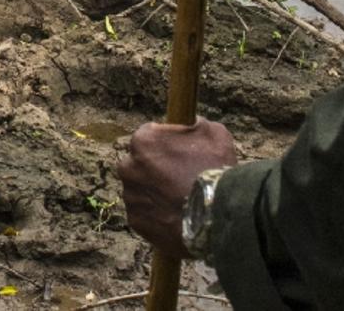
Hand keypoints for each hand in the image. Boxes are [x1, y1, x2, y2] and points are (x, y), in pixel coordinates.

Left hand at [117, 119, 238, 254]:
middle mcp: (129, 167)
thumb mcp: (214, 134)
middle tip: (178, 176)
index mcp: (143, 141)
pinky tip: (175, 215)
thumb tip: (191, 123)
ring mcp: (131, 196)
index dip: (165, 142)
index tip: (178, 150)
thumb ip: (195, 124)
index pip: (148, 135)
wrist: (214, 217)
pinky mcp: (135, 221)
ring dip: (154, 192)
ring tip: (179, 199)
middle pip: (139, 163)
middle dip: (154, 168)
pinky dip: (156, 214)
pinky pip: (144, 213)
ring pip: (140, 189)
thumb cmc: (213, 171)